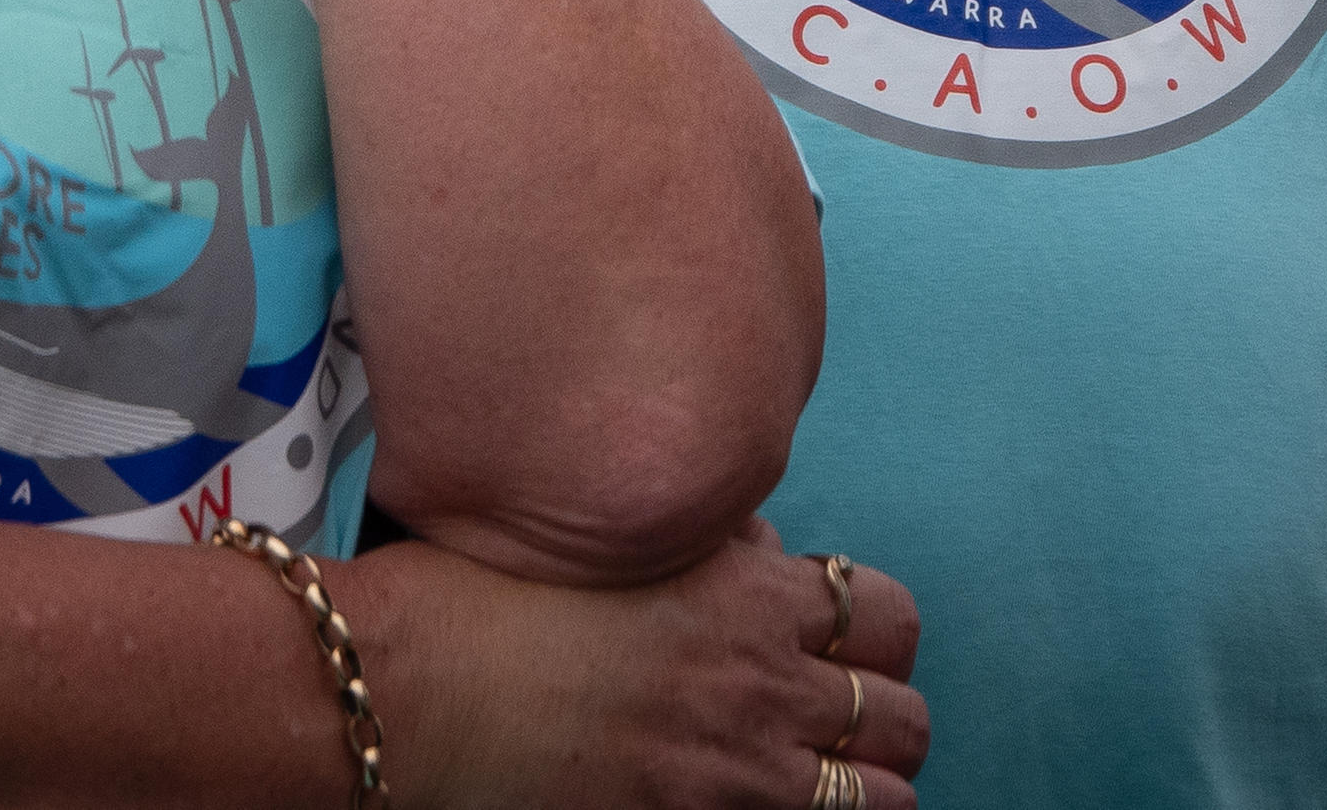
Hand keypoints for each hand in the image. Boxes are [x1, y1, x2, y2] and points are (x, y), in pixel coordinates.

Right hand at [350, 522, 930, 809]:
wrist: (420, 685)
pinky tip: (766, 805)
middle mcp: (763, 687)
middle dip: (887, 721)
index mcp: (750, 598)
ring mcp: (735, 774)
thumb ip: (716, 549)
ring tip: (817, 782)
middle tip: (842, 722)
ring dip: (864, 789)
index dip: (879, 636)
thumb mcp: (622, 542)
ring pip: (883, 801)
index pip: (890, 618)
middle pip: (906, 720)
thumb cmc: (495, 600)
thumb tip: (767, 556)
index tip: (845, 644)